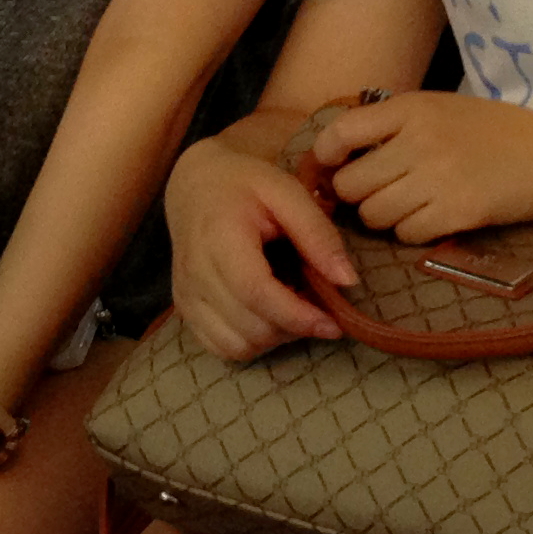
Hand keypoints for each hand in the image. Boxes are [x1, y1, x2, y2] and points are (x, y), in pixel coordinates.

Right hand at [164, 136, 357, 360]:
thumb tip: (347, 281)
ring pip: (237, 346)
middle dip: (293, 327)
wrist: (195, 187)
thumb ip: (317, 234)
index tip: (333, 323)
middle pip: (250, 326)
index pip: (255, 291)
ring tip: (292, 308)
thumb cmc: (245, 185)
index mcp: (220, 237)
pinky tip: (267, 317)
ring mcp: (185, 295)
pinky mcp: (185, 310)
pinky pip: (221, 348)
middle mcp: (195, 272)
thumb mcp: (288, 192)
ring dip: (274, 338)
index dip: (297, 316)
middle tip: (316, 306)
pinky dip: (251, 343)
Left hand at [316, 91, 532, 246]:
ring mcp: (439, 178)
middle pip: (351, 184)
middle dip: (355, 196)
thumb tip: (337, 151)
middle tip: (373, 194)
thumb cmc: (495, 130)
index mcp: (412, 107)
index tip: (328, 168)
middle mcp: (419, 141)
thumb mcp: (441, 108)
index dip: (323, 156)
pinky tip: (430, 219)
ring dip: (381, 217)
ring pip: (374, 215)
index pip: (340, 132)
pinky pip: (406, 234)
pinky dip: (410, 233)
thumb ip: (393, 124)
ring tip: (405, 206)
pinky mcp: (457, 213)